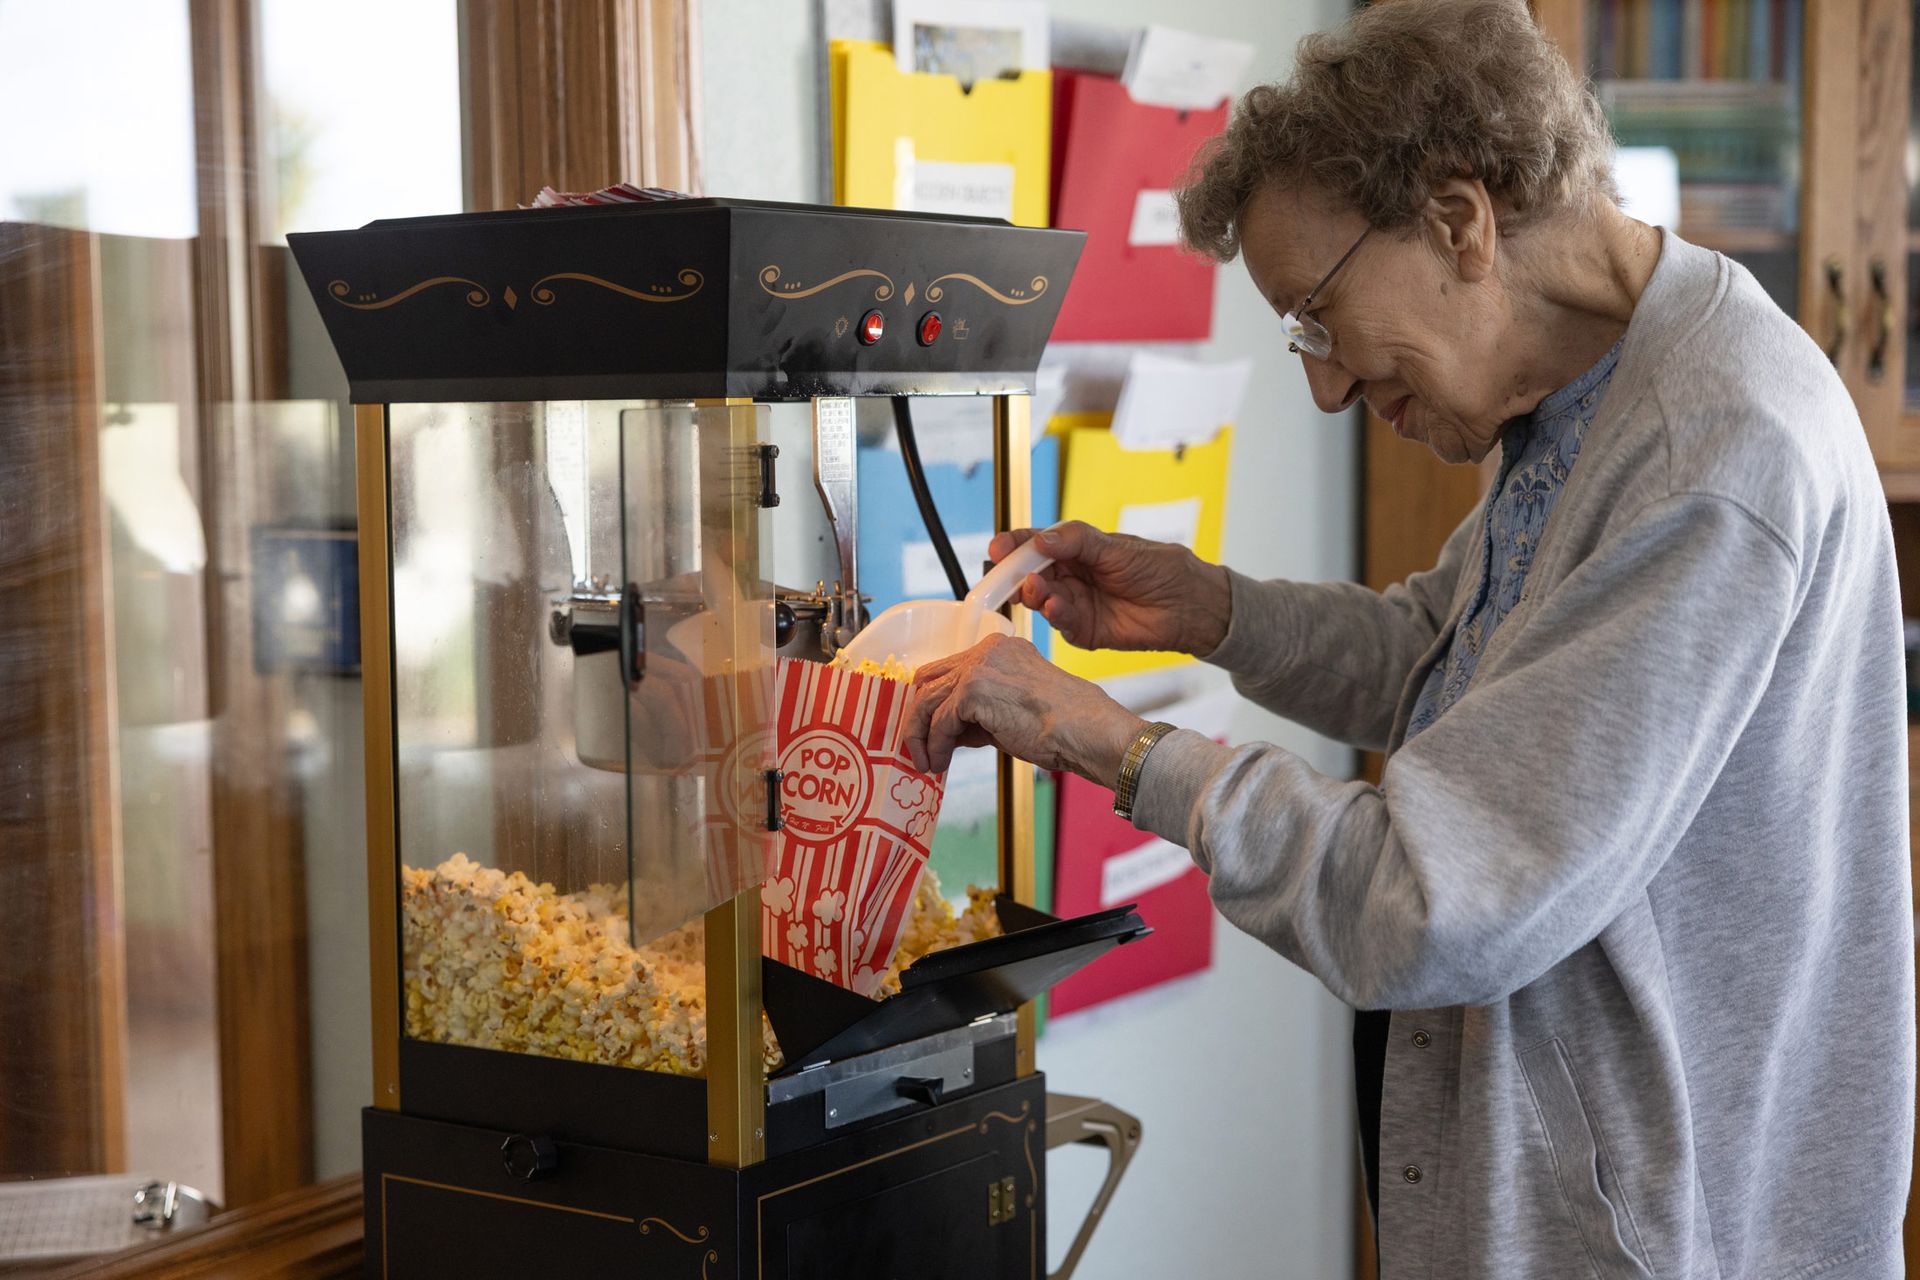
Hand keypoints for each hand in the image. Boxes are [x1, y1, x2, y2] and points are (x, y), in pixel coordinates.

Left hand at [903, 634, 1144, 780]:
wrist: (1086, 732)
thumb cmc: (1062, 727)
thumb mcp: (1011, 711)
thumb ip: (978, 713)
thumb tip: (947, 731)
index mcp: (1000, 650)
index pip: (950, 670)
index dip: (934, 702)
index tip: (930, 731)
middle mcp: (987, 651)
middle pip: (930, 680)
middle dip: (921, 716)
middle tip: (920, 747)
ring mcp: (979, 668)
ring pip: (929, 701)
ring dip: (921, 735)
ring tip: (927, 761)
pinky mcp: (974, 691)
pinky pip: (940, 722)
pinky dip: (935, 745)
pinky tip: (940, 762)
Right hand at [989, 521, 1231, 656]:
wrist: (1188, 605)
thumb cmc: (1158, 568)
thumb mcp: (1117, 547)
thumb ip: (1078, 542)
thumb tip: (1040, 540)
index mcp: (1074, 549)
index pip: (1035, 543)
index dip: (1014, 544)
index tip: (998, 547)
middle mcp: (1069, 576)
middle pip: (1029, 573)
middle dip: (1014, 573)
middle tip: (1005, 574)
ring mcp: (1074, 603)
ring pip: (1040, 599)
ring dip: (1032, 593)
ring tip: (1033, 588)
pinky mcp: (1083, 630)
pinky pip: (1060, 622)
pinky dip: (1053, 613)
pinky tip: (1053, 606)